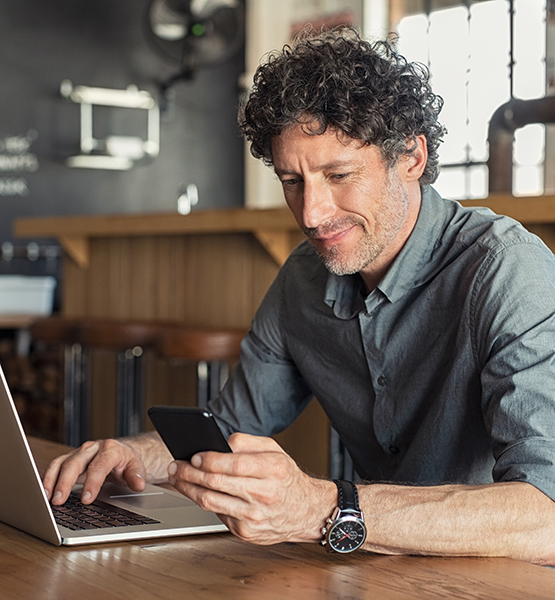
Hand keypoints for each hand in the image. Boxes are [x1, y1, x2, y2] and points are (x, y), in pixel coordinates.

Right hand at [43, 438, 146, 505]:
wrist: (121, 453)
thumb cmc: (127, 462)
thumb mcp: (136, 468)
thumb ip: (137, 476)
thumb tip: (138, 485)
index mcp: (110, 449)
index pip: (99, 465)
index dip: (92, 482)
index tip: (87, 499)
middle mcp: (93, 448)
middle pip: (75, 462)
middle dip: (66, 482)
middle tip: (59, 500)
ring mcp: (79, 453)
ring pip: (61, 463)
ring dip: (52, 480)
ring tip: (47, 498)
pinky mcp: (70, 459)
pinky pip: (55, 466)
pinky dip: (48, 479)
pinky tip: (44, 493)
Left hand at [167, 433, 336, 544]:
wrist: (305, 511)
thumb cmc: (286, 478)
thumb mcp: (275, 450)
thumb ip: (247, 442)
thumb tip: (220, 442)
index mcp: (273, 469)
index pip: (234, 464)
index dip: (209, 459)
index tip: (194, 455)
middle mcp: (264, 494)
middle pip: (217, 483)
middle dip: (190, 473)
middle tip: (176, 465)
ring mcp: (253, 517)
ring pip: (210, 501)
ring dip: (188, 488)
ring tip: (178, 478)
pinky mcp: (245, 532)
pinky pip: (216, 514)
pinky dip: (202, 501)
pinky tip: (194, 492)